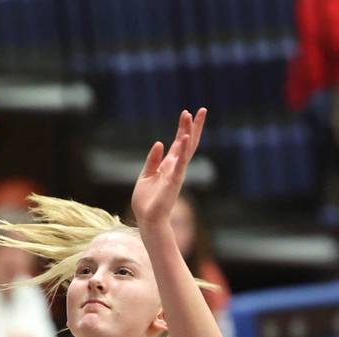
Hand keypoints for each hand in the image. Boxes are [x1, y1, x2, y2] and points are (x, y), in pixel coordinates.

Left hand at [131, 108, 205, 227]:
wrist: (147, 219)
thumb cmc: (146, 201)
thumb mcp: (146, 176)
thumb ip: (152, 160)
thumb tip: (159, 142)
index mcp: (168, 165)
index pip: (179, 143)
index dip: (183, 128)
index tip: (187, 113)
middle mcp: (175, 167)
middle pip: (187, 143)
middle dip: (192, 126)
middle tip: (199, 110)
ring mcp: (176, 174)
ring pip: (186, 150)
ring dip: (188, 133)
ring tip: (190, 117)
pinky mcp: (173, 182)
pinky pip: (180, 164)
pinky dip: (182, 152)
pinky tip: (185, 139)